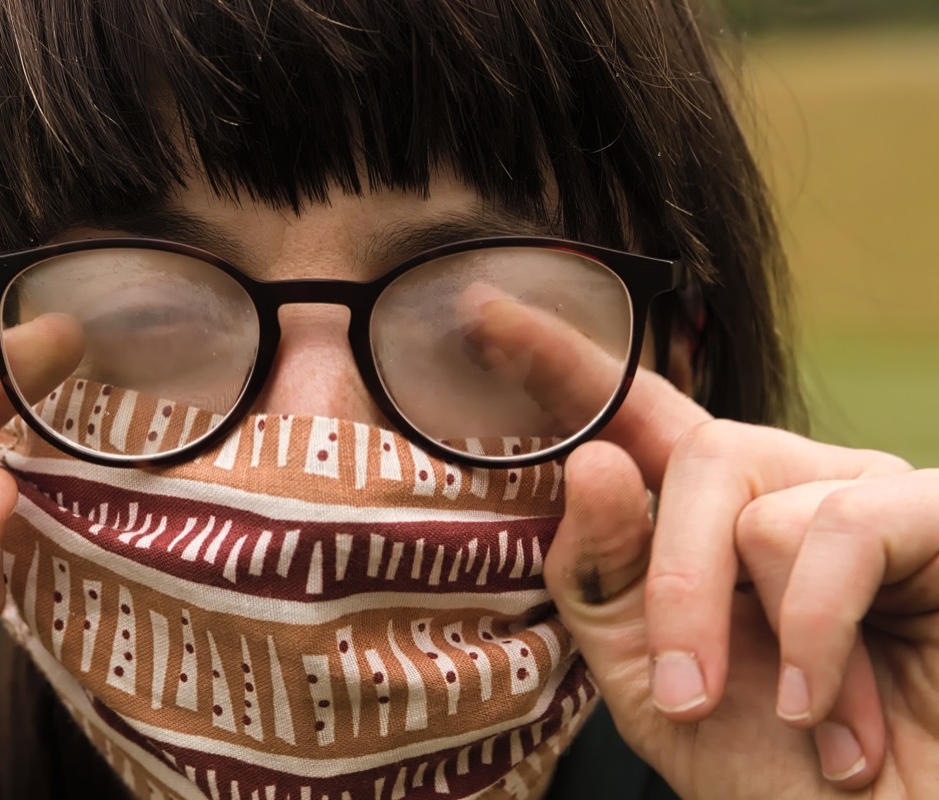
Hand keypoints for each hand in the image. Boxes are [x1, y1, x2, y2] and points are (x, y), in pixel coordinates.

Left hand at [465, 293, 937, 795]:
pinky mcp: (936, 517)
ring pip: (760, 502)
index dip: (561, 363)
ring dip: (750, 630)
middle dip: (676, 583)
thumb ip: (607, 575)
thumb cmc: (766, 765)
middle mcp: (787, 486)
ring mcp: (865, 496)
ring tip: (788, 716)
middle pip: (698, 452)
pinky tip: (831, 712)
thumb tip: (594, 461)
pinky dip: (816, 632)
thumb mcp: (652, 676)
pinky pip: (840, 528)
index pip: (632, 416)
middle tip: (686, 691)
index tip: (480, 311)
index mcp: (708, 517)